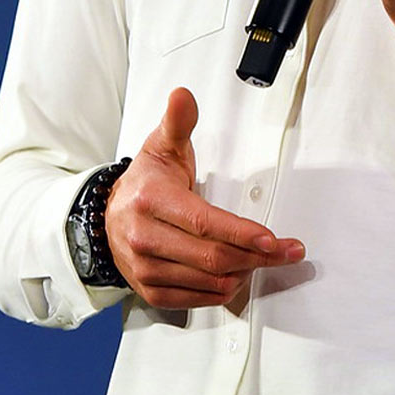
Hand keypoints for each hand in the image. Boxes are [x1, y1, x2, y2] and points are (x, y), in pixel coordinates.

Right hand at [105, 88, 303, 309]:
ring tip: (263, 258)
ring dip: (244, 273)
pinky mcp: (150, 291)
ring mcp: (145, 268)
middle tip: (287, 251)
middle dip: (257, 256)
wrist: (108, 217)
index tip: (273, 240)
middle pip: (212, 257)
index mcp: (150, 201)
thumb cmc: (146, 182)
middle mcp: (144, 237)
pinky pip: (195, 299)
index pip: (204, 223)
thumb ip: (178, 122)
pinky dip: (222, 291)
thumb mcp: (161, 146)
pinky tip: (237, 275)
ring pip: (208, 281)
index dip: (242, 234)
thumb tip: (183, 96)